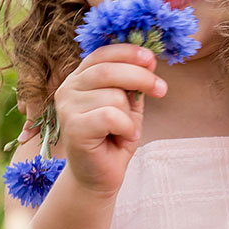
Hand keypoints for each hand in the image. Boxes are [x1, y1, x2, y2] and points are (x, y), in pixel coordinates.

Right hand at [52, 43, 167, 196]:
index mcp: (80, 78)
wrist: (99, 176)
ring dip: (130, 116)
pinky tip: (123, 138)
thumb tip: (149, 60)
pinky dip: (126, 127)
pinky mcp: (73, 127)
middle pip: (109, 70)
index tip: (152, 60)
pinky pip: (110, 116)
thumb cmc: (114, 138)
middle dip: (141, 78)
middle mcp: (68, 88)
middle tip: (161, 90)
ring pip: (113, 96)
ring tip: (126, 130)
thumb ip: (133, 83)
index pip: (102, 53)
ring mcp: (67, 108)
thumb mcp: (128, 105)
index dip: (128, 52)